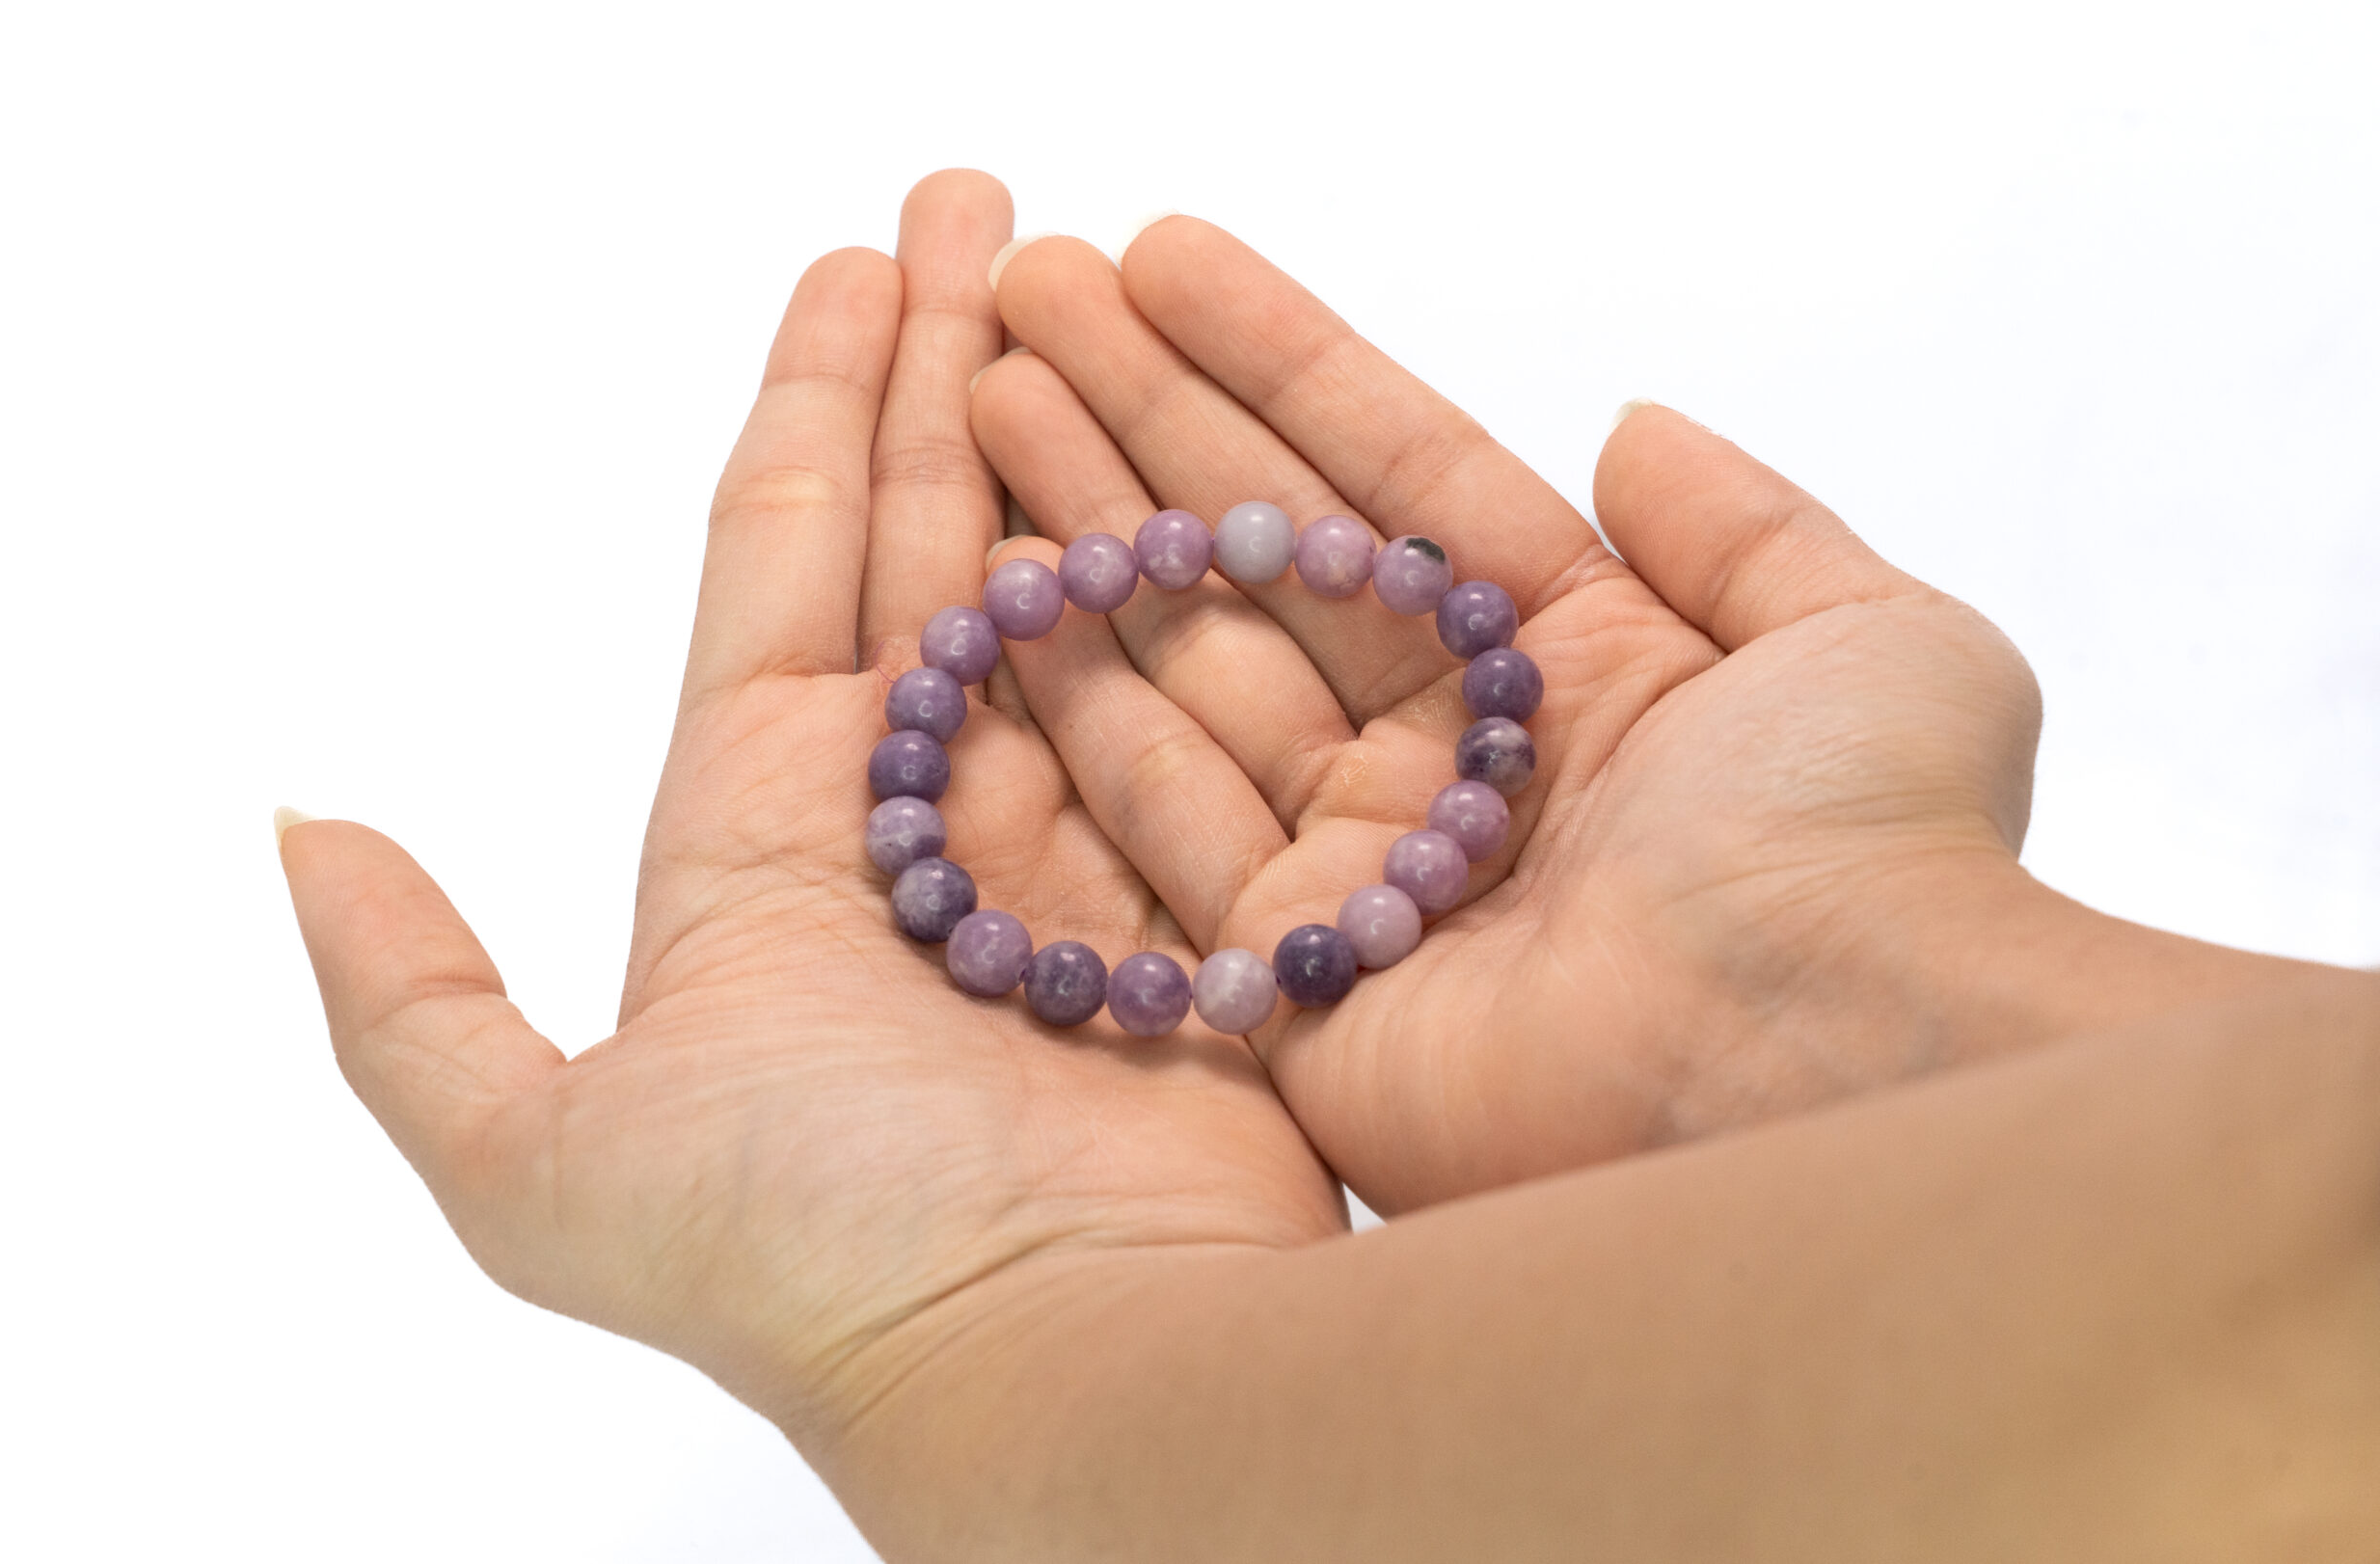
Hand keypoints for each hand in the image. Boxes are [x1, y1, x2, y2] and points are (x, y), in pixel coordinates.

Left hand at [275, 176, 1338, 1448]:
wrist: (1066, 1367)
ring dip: (1065, 433)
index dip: (811, 406)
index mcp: (762, 843)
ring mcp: (1073, 848)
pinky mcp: (1205, 881)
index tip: (855, 262)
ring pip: (1061, 589)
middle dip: (944, 370)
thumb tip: (300, 831)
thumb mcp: (546, 1156)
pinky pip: (1192, 689)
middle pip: (927, 544)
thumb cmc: (817, 1254)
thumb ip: (410, 1008)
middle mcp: (915, 830)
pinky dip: (1190, 569)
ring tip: (1082, 278)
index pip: (782, 570)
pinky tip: (1191, 454)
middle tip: (984, 208)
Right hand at [972, 220, 2297, 1211]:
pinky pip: (1158, 825)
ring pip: (1191, 668)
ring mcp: (1364, 872)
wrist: (1814, 1075)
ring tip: (981, 390)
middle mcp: (1458, 764)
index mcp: (1583, 668)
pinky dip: (1076, 710)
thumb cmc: (1861, 851)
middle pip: (1271, 561)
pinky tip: (991, 588)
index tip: (1159, 261)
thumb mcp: (1871, 640)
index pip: (1395, 480)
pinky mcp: (1289, 986)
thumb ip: (1744, 527)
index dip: (1277, 363)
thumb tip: (1634, 427)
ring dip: (1086, 528)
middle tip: (1026, 298)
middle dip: (1146, 422)